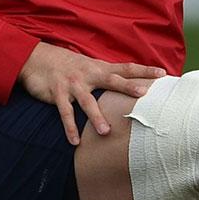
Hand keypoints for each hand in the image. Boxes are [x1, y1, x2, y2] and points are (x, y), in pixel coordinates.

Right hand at [17, 42, 167, 145]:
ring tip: (106, 132)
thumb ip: (106, 75)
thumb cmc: (66, 65)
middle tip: (143, 94)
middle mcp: (88, 75)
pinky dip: (70, 127)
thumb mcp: (88, 66)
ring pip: (87, 102)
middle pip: (112, 80)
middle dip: (127, 87)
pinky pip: (65, 113)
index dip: (144, 70)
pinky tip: (75, 141)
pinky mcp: (57, 93)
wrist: (35, 58)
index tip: (163, 74)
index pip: (126, 68)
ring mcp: (73, 84)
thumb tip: (128, 85)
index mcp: (98, 68)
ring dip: (96, 117)